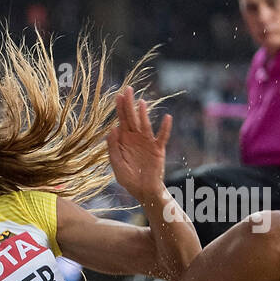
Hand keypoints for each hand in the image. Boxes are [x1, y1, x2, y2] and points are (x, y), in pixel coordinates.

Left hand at [107, 85, 171, 200]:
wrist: (143, 191)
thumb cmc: (129, 179)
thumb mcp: (117, 164)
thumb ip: (113, 148)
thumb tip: (112, 129)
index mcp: (125, 140)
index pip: (122, 121)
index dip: (120, 108)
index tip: (117, 95)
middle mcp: (136, 138)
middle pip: (132, 118)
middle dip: (129, 104)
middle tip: (127, 89)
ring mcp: (147, 143)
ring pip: (145, 125)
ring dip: (143, 113)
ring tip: (141, 102)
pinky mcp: (158, 149)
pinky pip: (162, 137)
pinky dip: (165, 128)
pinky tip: (167, 118)